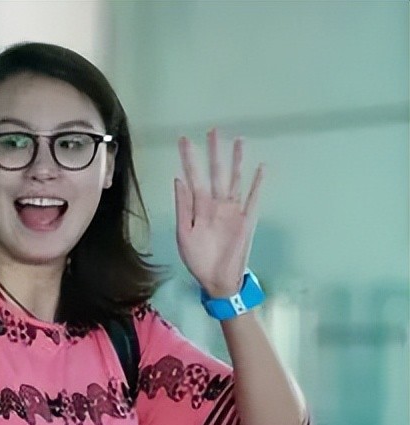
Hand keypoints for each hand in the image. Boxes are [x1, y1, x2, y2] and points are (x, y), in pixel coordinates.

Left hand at [174, 128, 263, 297]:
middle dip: (214, 153)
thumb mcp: (184, 233)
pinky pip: (253, 199)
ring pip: (235, 181)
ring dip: (236, 162)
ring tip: (238, 141)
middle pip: (215, 174)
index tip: (184, 140)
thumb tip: (178, 180)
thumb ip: (183, 207)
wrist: (216, 280)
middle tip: (213, 130)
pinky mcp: (246, 220)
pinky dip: (257, 184)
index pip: (193, 178)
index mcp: (199, 208)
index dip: (189, 160)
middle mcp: (216, 205)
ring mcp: (232, 211)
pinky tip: (260, 167)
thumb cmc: (198, 259)